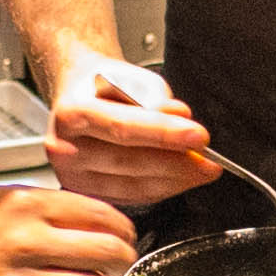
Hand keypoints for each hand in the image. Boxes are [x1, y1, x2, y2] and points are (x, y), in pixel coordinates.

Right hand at [42, 49, 214, 209]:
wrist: (78, 95)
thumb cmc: (104, 85)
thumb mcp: (133, 78)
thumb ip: (155, 98)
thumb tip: (179, 116)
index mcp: (71, 113)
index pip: (122, 127)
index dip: (164, 133)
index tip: (198, 136)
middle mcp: (65, 148)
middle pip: (128, 161)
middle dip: (177, 161)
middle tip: (209, 158)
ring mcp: (73, 176)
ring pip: (134, 185)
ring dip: (176, 179)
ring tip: (204, 169)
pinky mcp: (88, 193)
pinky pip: (133, 197)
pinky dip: (163, 189)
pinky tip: (182, 178)